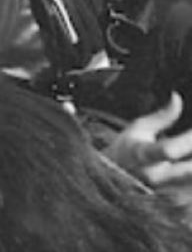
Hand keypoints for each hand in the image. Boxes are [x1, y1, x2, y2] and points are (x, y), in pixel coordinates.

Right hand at [107, 94, 191, 218]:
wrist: (114, 176)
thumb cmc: (128, 147)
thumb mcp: (140, 127)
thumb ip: (163, 117)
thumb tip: (177, 97)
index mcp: (142, 155)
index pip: (168, 149)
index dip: (188, 141)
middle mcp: (154, 177)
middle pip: (188, 174)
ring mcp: (164, 193)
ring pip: (190, 185)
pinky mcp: (173, 202)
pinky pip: (189, 193)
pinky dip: (191, 180)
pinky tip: (190, 166)